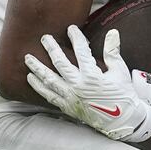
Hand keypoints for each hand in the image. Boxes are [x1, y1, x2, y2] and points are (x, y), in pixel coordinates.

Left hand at [24, 25, 150, 142]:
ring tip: (27, 58)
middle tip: (44, 38)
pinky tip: (30, 78)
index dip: (76, 37)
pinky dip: (38, 86)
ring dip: (37, 67)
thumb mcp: (120, 71)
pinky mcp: (67, 106)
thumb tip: (113, 32)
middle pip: (60, 63)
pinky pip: (48, 95)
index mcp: (92, 76)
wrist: (121, 121)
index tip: (71, 28)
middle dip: (51, 48)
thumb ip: (113, 51)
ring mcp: (70, 97)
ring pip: (49, 79)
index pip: (81, 51)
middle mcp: (78, 86)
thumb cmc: (123, 94)